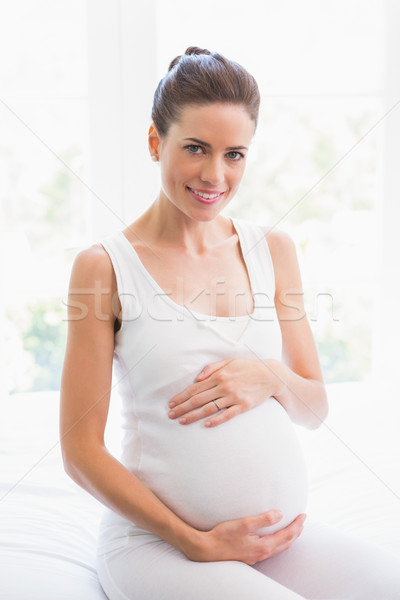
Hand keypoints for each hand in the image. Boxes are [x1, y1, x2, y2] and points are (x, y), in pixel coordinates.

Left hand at [168, 358, 284, 426]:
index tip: (171, 404)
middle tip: (171, 415)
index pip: (195, 388)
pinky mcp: (243, 406)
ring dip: (194, 416)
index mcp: (219, 375)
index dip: (181, 397)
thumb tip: (197, 379)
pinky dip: (215, 420)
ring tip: (182, 421)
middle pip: (198, 400)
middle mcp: (224, 386)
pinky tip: (205, 425)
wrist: (270, 375)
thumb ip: (211, 368)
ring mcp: (233, 397)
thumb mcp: (228, 362)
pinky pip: (227, 415)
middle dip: (182, 408)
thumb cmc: (247, 367)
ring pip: (209, 408)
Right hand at [186, 511, 305, 563]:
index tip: (303, 515)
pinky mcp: (250, 556)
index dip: (297, 525)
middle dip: (296, 532)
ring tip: (293, 529)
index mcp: (264, 546)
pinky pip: (271, 550)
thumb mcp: (244, 524)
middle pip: (286, 544)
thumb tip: (280, 514)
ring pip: (279, 548)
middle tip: (302, 521)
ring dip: (288, 538)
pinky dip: (278, 542)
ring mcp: (256, 557)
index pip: (287, 535)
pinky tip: (274, 538)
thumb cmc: (223, 536)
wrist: (207, 550)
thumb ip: (263, 519)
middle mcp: (262, 553)